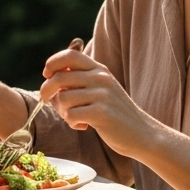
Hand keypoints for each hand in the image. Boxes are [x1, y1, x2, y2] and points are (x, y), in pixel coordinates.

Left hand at [38, 49, 153, 156]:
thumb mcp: (101, 89)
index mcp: (99, 69)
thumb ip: (80, 80)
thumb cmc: (115, 113)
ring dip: (62, 111)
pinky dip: (71, 123)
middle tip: (48, 101)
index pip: (69, 55)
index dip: (52, 63)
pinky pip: (70, 115)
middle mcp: (101, 78)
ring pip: (62, 98)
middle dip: (47, 91)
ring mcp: (102, 95)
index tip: (47, 75)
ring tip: (74, 117)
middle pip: (59, 77)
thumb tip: (50, 76)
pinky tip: (83, 125)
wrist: (142, 134)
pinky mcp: (102, 113)